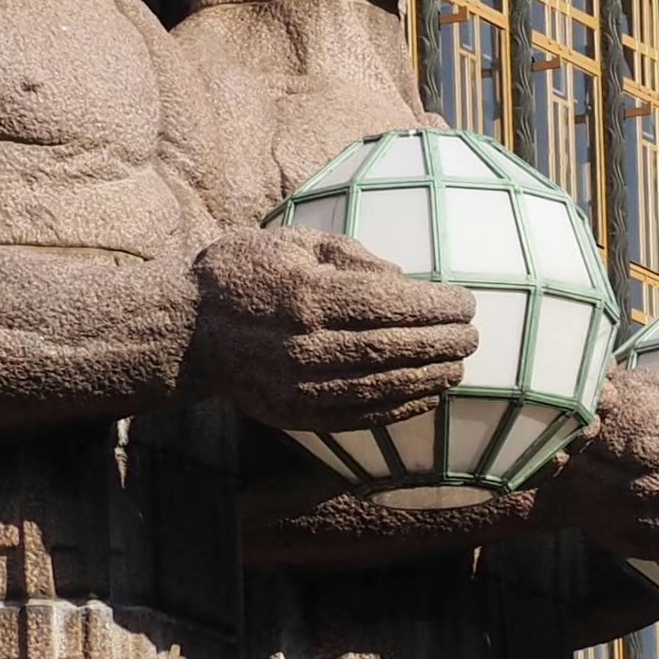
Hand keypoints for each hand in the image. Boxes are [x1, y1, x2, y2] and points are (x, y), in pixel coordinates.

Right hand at [191, 227, 474, 430]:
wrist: (185, 330)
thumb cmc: (243, 274)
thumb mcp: (291, 242)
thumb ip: (349, 256)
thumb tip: (404, 279)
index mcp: (306, 296)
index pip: (389, 304)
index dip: (434, 306)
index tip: (465, 302)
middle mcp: (305, 345)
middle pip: (392, 347)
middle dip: (441, 342)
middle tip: (473, 335)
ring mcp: (300, 385)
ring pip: (382, 386)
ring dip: (429, 377)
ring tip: (459, 366)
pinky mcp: (297, 414)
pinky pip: (361, 416)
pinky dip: (402, 407)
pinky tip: (428, 395)